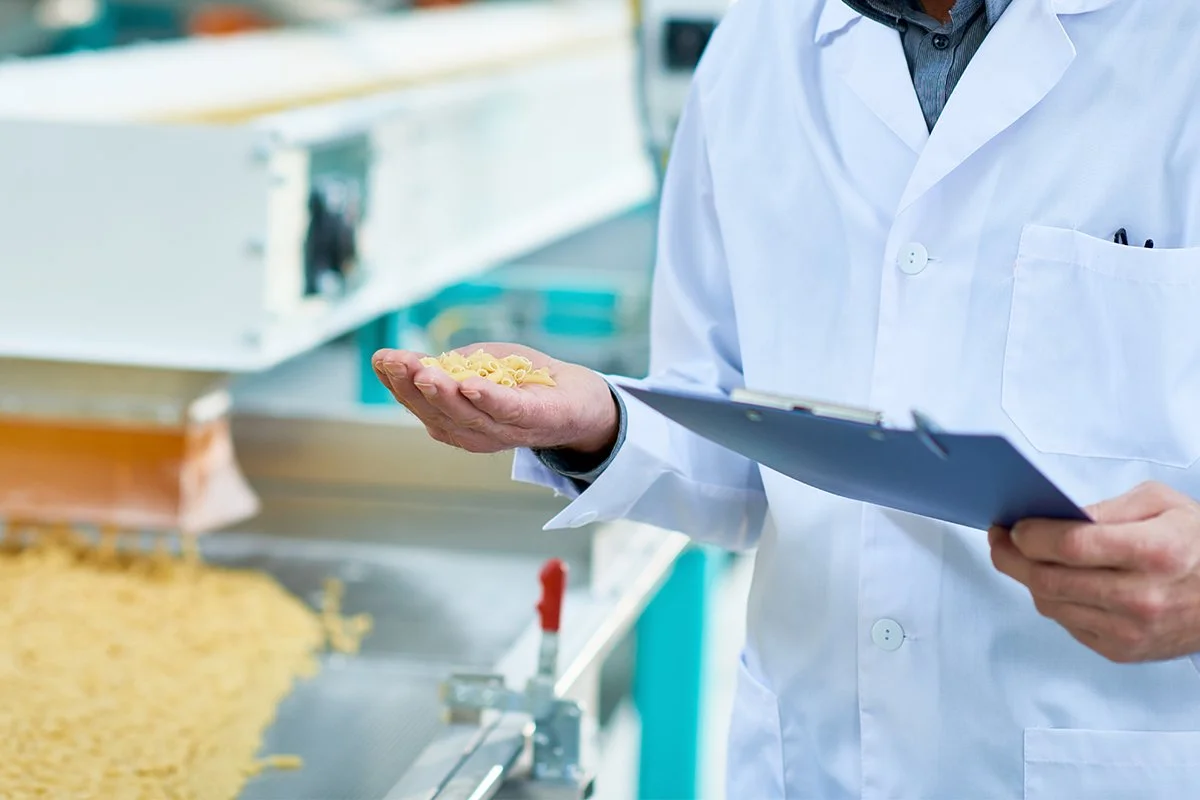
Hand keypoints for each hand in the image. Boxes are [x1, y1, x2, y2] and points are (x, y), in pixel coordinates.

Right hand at [371, 343, 618, 454]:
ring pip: (467, 415)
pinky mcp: (535, 420)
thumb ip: (454, 365)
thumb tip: (416, 362)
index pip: (420, 404)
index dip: (397, 383)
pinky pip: (508, 411)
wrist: (583, 401)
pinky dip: (488, 400)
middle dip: (411, 386)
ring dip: (443, 393)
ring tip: (424, 372)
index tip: (380, 358)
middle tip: (393, 362)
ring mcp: (506, 430)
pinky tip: (470, 385)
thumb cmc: (528, 383)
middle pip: (437, 413)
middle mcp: (476, 432)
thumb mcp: (484, 366)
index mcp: (458, 421)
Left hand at [990, 482, 1199, 662]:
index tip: (1012, 526)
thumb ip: (1107, 509)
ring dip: (1029, 579)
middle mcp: (1141, 597)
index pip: (1070, 546)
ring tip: (1025, 557)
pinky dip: (1054, 601)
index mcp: (1154, 552)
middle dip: (1011, 557)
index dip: (1030, 536)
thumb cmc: (1199, 544)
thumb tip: (1056, 516)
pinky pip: (1066, 624)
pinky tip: (1059, 582)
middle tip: (1000, 539)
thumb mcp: (1163, 504)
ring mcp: (1130, 631)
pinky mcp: (1122, 651)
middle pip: (1048, 580)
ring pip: (1050, 604)